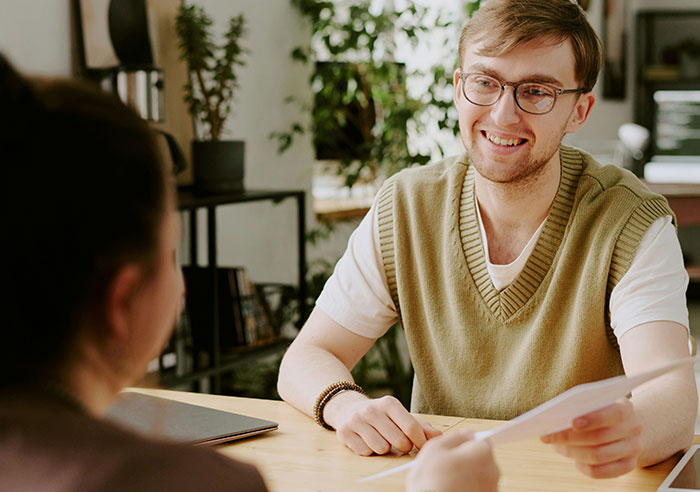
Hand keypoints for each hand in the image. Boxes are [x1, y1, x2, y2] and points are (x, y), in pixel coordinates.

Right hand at [324, 393, 441, 455]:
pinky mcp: (344, 432)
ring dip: (384, 449)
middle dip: (403, 446)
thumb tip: (439, 436)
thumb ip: (420, 426)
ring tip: (381, 439)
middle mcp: (372, 409)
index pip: (411, 428)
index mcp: (389, 403)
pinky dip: (369, 450)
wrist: (347, 408)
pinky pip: (365, 452)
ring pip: (381, 449)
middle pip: (399, 441)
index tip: (421, 446)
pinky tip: (367, 440)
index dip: (420, 442)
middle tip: (399, 442)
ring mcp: (356, 420)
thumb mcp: (399, 415)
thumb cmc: (381, 415)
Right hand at [406, 430, 499, 491]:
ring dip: (467, 476)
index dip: (466, 443)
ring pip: (479, 475)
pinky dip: (468, 489)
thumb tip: (466, 434)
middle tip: (446, 467)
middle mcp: (492, 472)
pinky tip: (452, 491)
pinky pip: (478, 489)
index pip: (481, 439)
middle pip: (482, 458)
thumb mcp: (434, 449)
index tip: (456, 449)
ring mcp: (491, 489)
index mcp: (482, 453)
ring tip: (447, 483)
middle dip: (467, 460)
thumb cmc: (431, 483)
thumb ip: (454, 437)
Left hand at [540, 398, 642, 477]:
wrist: (626, 428)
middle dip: (569, 437)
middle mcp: (633, 429)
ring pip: (597, 456)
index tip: (572, 422)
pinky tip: (573, 459)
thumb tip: (554, 419)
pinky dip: (582, 466)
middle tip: (547, 436)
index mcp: (626, 408)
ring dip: (572, 452)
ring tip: (556, 446)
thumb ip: (580, 408)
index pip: (614, 413)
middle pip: (600, 437)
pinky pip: (599, 472)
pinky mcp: (627, 466)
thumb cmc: (601, 412)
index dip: (594, 419)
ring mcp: (632, 449)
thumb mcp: (596, 404)